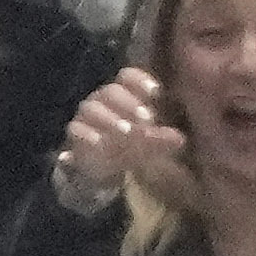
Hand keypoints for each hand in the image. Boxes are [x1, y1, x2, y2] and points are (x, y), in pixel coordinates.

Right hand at [53, 68, 185, 215]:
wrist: (114, 177)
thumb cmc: (142, 153)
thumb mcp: (157, 146)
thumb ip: (165, 138)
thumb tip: (179, 139)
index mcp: (129, 95)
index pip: (129, 77)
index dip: (140, 82)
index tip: (156, 92)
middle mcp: (107, 100)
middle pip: (112, 91)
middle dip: (130, 104)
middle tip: (147, 119)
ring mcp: (88, 116)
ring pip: (92, 108)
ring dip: (110, 119)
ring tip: (126, 132)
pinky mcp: (76, 135)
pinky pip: (76, 130)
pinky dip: (87, 135)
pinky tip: (99, 142)